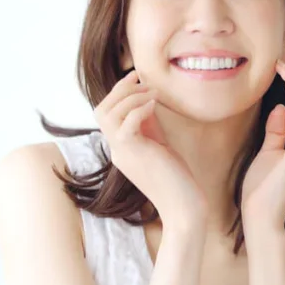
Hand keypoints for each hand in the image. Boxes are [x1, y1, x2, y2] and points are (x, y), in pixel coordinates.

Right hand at [95, 70, 205, 226]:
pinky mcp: (134, 155)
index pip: (107, 112)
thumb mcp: (159, 143)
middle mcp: (117, 149)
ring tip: (151, 93)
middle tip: (141, 80)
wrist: (183, 206)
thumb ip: (149, 123)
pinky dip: (138, 109)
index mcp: (122, 146)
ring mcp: (122, 153)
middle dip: (119, 89)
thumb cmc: (176, 177)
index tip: (138, 78)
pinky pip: (125, 125)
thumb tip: (147, 98)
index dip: (120, 92)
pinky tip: (155, 104)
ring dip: (130, 96)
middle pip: (101, 110)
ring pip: (107, 114)